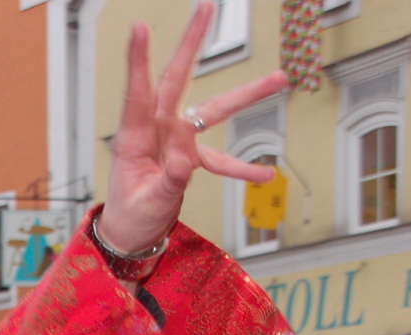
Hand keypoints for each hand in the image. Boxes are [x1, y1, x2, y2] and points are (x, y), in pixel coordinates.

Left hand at [98, 3, 290, 253]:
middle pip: (178, 79)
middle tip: (207, 7)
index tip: (141, 28)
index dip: (140, 61)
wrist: (131, 236)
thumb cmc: (130, 217)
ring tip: (280, 79)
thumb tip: (184, 160)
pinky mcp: (190, 158)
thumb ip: (167, 181)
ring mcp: (176, 140)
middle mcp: (157, 130)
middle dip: (193, 43)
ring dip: (245, 95)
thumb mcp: (148, 202)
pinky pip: (221, 158)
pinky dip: (242, 166)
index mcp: (135, 137)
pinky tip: (266, 173)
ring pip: (213, 110)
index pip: (138, 92)